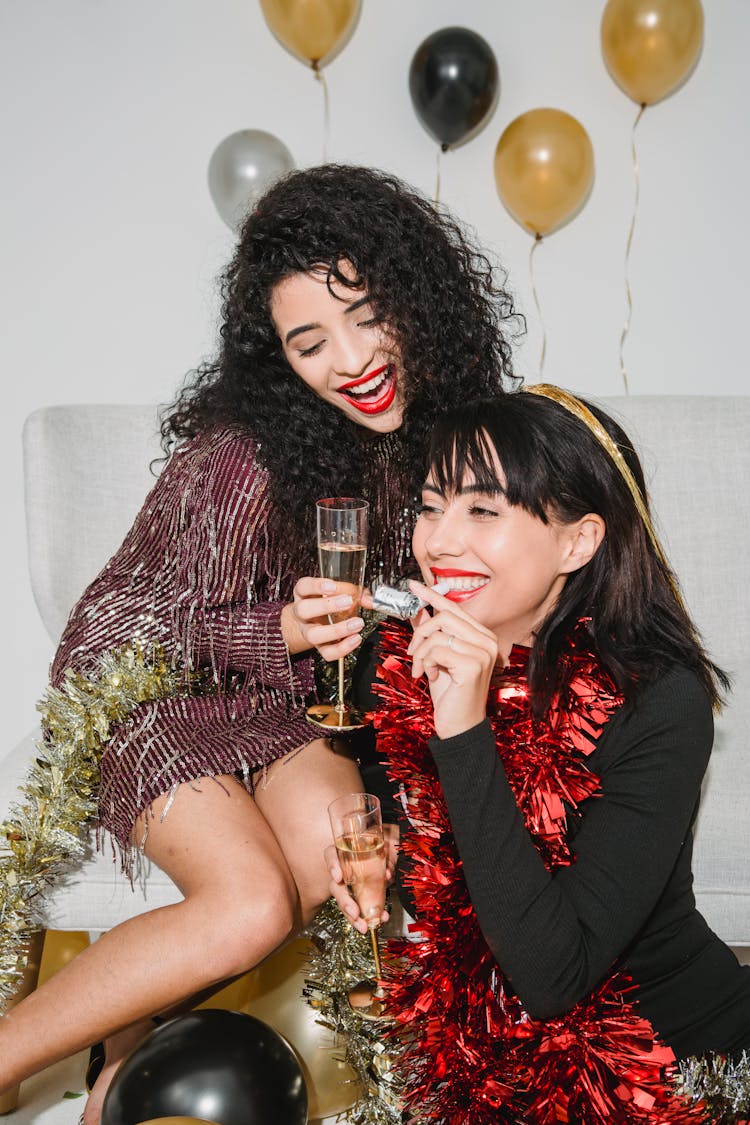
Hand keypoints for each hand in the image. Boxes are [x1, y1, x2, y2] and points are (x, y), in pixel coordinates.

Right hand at [281, 576, 363, 658]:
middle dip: (326, 606)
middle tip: (348, 602)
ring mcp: (309, 631)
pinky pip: (327, 652)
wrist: (315, 621)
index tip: (332, 586)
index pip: (304, 587)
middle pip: (304, 610)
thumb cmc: (329, 602)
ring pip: (313, 635)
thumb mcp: (339, 591)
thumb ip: (354, 592)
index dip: (316, 586)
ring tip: (357, 623)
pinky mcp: (319, 647)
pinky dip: (342, 648)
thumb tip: (370, 601)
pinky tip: (356, 638)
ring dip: (337, 630)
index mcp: (305, 594)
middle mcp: (302, 613)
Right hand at [325, 823, 398, 934]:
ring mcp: (351, 884)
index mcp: (345, 850)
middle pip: (336, 886)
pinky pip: (361, 908)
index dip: (333, 866)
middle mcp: (344, 869)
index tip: (338, 877)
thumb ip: (387, 854)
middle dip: (344, 902)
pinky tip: (381, 918)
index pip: (331, 854)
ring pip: (345, 902)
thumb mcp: (388, 843)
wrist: (392, 852)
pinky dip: (370, 916)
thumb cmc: (385, 843)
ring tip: (364, 926)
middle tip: (355, 913)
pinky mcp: (360, 896)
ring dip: (353, 917)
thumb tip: (387, 873)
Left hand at [406, 580, 497, 739]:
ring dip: (420, 653)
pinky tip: (430, 676)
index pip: (454, 608)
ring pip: (437, 634)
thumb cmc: (450, 694)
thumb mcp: (436, 658)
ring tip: (422, 669)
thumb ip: (431, 634)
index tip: (413, 586)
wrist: (459, 726)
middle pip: (443, 617)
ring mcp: (483, 652)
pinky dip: (424, 663)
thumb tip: (418, 610)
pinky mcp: (473, 665)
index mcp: (482, 637)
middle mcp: (488, 641)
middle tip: (412, 653)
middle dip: (420, 634)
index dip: (432, 595)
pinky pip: (436, 650)